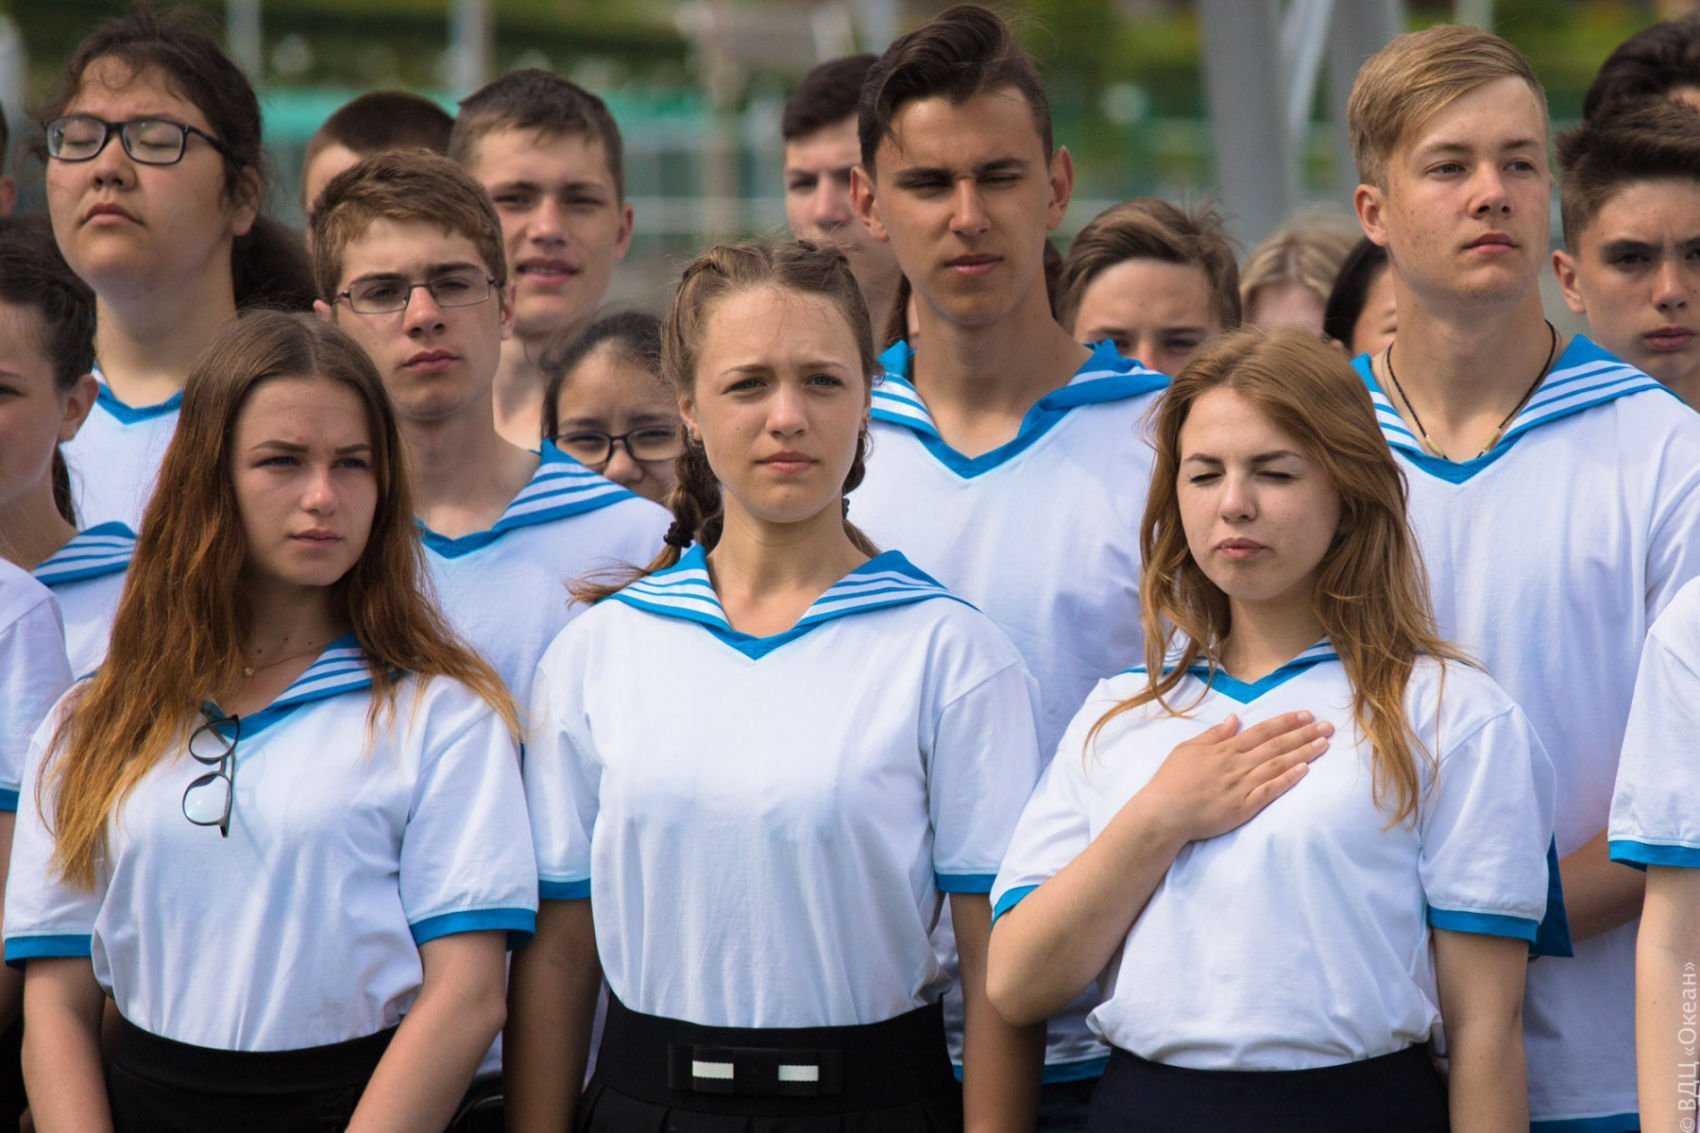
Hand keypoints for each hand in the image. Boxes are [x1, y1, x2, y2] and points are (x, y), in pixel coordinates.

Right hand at [1134, 711, 1330, 844]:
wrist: (1164, 813)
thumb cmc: (1171, 781)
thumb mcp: (1187, 749)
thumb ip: (1213, 734)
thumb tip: (1234, 718)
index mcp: (1224, 749)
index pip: (1262, 731)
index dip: (1286, 722)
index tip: (1306, 714)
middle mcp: (1237, 764)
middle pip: (1276, 745)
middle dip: (1303, 734)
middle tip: (1327, 726)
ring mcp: (1242, 785)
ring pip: (1278, 765)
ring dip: (1303, 753)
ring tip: (1324, 744)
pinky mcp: (1244, 807)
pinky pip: (1270, 790)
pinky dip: (1288, 779)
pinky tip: (1305, 770)